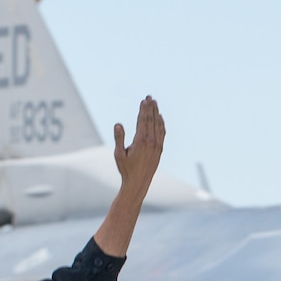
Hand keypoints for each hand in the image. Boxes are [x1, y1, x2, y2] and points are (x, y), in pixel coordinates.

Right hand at [95, 97, 165, 257]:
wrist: (138, 184)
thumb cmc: (126, 169)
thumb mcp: (118, 154)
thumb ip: (119, 138)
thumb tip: (118, 124)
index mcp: (141, 141)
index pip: (143, 120)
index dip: (143, 109)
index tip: (143, 100)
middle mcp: (151, 142)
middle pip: (151, 120)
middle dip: (150, 107)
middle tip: (150, 97)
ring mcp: (157, 146)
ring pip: (158, 125)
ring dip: (156, 113)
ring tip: (155, 103)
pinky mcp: (160, 150)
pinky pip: (162, 133)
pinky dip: (161, 124)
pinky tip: (160, 118)